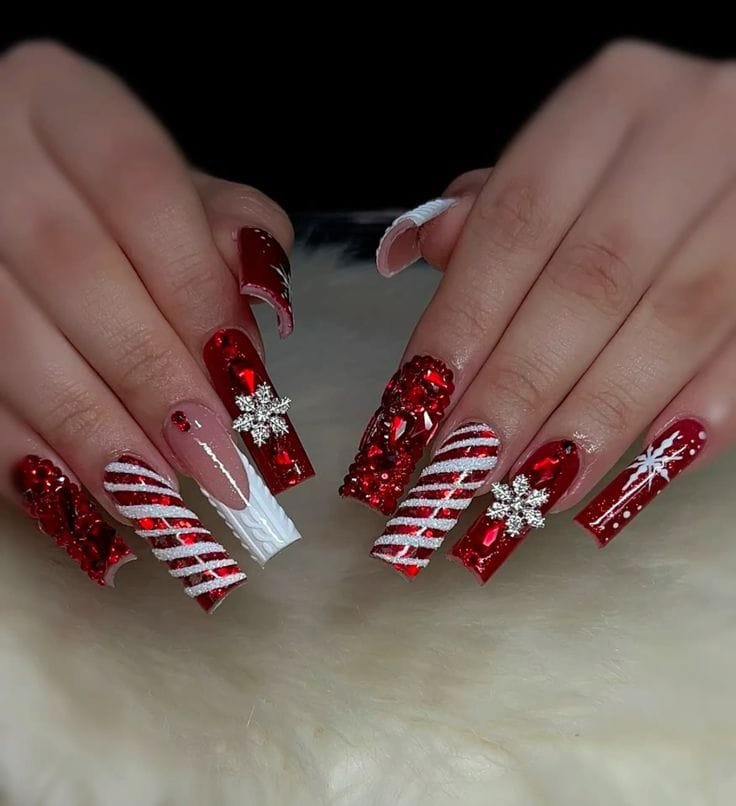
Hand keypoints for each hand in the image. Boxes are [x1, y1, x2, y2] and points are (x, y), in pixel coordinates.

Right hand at [0, 41, 311, 609]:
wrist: (9, 186)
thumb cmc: (111, 198)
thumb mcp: (176, 188)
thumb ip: (224, 237)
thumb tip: (254, 321)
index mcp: (64, 102)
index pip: (140, 189)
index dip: (195, 293)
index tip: (245, 385)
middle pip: (72, 269)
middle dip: (149, 378)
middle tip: (213, 465)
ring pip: (4, 338)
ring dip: (84, 431)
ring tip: (155, 505)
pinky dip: (21, 453)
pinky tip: (76, 504)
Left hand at [343, 40, 735, 580]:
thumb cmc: (642, 160)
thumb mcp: (566, 157)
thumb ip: (494, 210)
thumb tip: (408, 249)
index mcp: (611, 102)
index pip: (515, 224)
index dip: (465, 323)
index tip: (418, 410)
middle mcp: (692, 131)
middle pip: (589, 281)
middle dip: (521, 387)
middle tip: (463, 473)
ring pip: (674, 319)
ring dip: (598, 418)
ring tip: (533, 494)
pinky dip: (703, 412)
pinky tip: (642, 471)